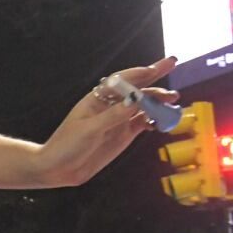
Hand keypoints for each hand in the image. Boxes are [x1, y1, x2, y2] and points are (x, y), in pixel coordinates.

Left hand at [35, 58, 177, 186]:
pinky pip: (143, 123)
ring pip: (143, 105)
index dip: (138, 73)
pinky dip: (155, 120)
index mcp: (97, 99)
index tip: (154, 68)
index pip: (120, 81)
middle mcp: (110, 106)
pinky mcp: (124, 134)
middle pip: (136, 88)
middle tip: (173, 64)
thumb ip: (113, 115)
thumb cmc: (67, 144)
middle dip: (154, 77)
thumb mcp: (89, 129)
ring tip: (174, 100)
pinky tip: (163, 120)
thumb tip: (135, 99)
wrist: (59, 168)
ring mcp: (119, 120)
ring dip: (158, 101)